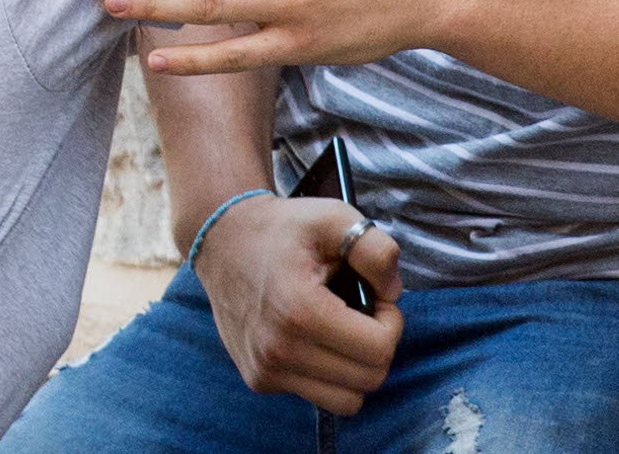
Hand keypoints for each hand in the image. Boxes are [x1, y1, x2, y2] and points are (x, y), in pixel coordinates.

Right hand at [188, 191, 403, 413]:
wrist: (224, 240)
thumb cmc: (284, 228)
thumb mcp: (335, 218)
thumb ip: (376, 251)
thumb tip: (394, 294)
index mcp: (300, 312)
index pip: (378, 350)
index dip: (392, 321)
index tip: (377, 296)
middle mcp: (279, 351)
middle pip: (368, 380)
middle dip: (379, 344)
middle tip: (364, 310)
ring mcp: (266, 371)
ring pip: (346, 401)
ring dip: (357, 367)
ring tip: (344, 327)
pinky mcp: (259, 380)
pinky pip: (318, 395)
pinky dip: (330, 373)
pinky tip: (318, 337)